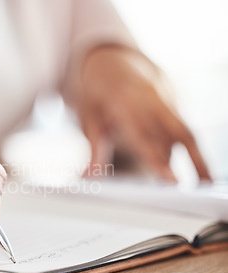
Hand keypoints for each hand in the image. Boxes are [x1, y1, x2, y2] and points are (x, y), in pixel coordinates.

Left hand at [77, 46, 210, 180]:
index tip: (170, 180)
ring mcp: (166, 100)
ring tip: (206, 182)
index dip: (157, 159)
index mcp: (126, 102)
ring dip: (196, 157)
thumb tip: (88, 177)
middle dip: (190, 160)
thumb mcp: (89, 117)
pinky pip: (182, 128)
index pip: (144, 137)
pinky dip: (188, 149)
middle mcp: (151, 100)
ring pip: (183, 132)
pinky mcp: (174, 105)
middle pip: (175, 133)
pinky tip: (197, 169)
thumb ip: (93, 149)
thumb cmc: (99, 92)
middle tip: (200, 187)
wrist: (114, 62)